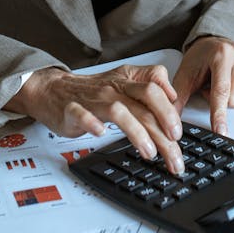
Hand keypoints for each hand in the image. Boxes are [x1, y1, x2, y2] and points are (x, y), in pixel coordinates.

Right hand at [7, 63, 184, 173]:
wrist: (55, 90)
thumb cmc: (93, 90)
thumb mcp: (125, 79)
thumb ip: (151, 83)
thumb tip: (173, 95)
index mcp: (127, 81)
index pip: (155, 90)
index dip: (170, 111)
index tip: (178, 133)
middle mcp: (113, 88)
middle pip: (144, 102)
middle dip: (162, 127)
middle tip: (173, 149)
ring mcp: (93, 99)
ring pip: (119, 111)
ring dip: (137, 132)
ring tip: (149, 153)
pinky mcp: (73, 111)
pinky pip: (83, 115)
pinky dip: (92, 124)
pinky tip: (101, 133)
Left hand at [172, 36, 233, 134]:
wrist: (215, 41)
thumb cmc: (200, 58)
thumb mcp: (186, 73)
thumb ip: (179, 96)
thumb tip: (171, 118)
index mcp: (221, 55)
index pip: (221, 91)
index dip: (219, 114)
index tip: (220, 131)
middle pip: (233, 100)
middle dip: (220, 100)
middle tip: (210, 86)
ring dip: (229, 96)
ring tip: (222, 81)